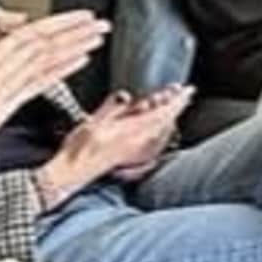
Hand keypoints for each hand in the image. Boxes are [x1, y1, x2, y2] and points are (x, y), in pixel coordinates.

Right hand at [0, 8, 105, 156]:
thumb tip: (3, 21)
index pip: (25, 38)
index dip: (55, 25)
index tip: (77, 15)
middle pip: (41, 49)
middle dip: (73, 33)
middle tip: (98, 22)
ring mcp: (5, 96)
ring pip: (45, 66)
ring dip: (74, 49)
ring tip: (96, 38)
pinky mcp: (8, 110)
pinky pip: (39, 87)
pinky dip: (61, 72)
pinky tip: (79, 62)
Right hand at [39, 88, 185, 200]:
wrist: (73, 172)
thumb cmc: (79, 149)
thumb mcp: (92, 123)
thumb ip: (111, 108)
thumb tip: (125, 96)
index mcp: (130, 132)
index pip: (162, 113)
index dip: (176, 100)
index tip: (188, 89)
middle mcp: (137, 141)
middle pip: (165, 120)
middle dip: (176, 104)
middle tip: (184, 91)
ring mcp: (135, 149)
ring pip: (160, 128)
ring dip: (169, 114)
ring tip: (173, 101)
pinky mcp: (131, 153)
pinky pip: (154, 138)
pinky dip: (160, 126)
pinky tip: (159, 123)